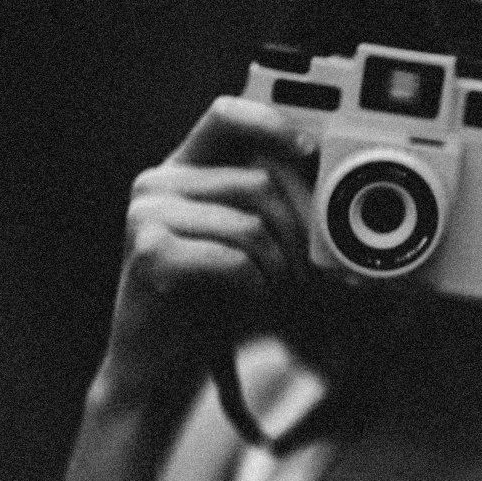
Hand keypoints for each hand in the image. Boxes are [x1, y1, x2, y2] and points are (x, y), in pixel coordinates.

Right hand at [98, 96, 315, 400]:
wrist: (160, 365)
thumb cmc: (213, 302)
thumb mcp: (249, 244)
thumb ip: (275, 205)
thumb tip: (333, 181)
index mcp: (183, 170)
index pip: (226, 115)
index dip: (272, 122)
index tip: (311, 149)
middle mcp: (159, 182)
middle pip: (259, 182)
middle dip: (302, 228)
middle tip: (319, 267)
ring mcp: (148, 215)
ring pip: (252, 223)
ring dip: (282, 265)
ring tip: (281, 289)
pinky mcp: (150, 254)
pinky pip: (234, 258)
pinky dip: (257, 285)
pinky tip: (249, 299)